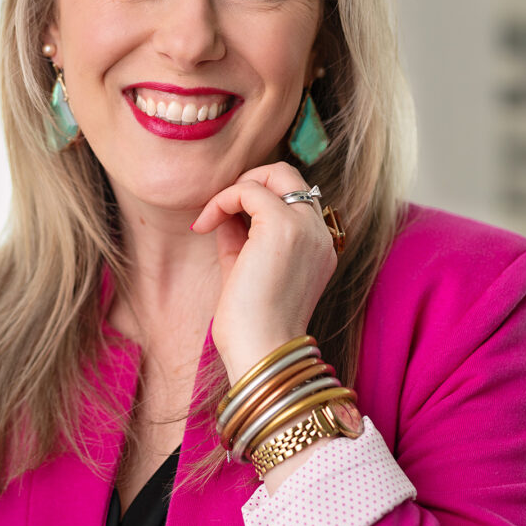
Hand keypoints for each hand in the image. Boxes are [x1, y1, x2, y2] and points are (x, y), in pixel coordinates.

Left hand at [190, 162, 336, 383]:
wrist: (260, 352)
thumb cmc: (249, 324)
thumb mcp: (244, 270)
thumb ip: (240, 235)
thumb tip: (225, 208)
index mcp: (318, 248)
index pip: (293, 199)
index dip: (256, 200)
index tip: (225, 223)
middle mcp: (320, 234)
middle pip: (290, 176)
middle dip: (250, 181)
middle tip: (219, 208)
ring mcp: (306, 229)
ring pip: (275, 174)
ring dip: (234, 190)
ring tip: (209, 218)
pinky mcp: (284, 228)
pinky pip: (249, 190)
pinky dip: (222, 200)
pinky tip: (204, 225)